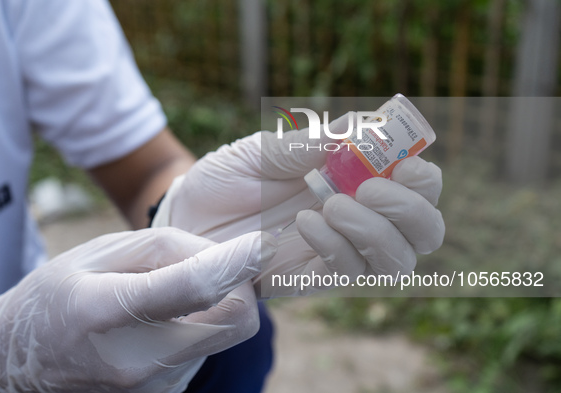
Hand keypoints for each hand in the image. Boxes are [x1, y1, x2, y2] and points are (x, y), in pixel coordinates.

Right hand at [0, 228, 275, 391]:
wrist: (17, 363)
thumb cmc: (56, 296)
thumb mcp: (98, 253)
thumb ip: (165, 248)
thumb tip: (224, 255)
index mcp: (106, 311)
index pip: (194, 287)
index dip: (237, 263)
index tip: (264, 244)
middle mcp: (134, 361)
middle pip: (234, 322)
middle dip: (241, 288)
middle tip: (218, 267)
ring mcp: (150, 388)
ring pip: (222, 336)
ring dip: (216, 309)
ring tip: (168, 299)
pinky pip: (204, 354)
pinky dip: (199, 330)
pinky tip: (161, 326)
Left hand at [152, 114, 443, 296]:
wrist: (187, 221)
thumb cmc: (227, 181)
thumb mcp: (260, 152)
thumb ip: (304, 144)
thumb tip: (355, 129)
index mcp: (355, 180)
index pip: (418, 184)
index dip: (423, 176)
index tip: (400, 162)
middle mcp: (358, 217)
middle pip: (425, 230)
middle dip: (411, 209)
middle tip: (369, 189)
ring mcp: (339, 250)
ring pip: (398, 260)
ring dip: (376, 232)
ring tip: (331, 205)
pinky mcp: (313, 278)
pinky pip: (349, 273)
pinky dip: (337, 247)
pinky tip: (303, 223)